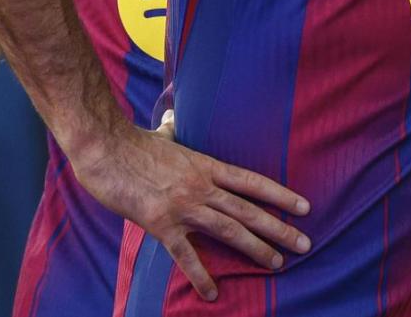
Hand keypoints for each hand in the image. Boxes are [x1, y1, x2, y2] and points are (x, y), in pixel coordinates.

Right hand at [69, 113, 310, 300]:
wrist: (105, 149)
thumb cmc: (131, 143)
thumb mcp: (162, 134)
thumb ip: (173, 130)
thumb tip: (172, 118)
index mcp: (207, 166)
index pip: (253, 182)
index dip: (281, 195)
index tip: (305, 207)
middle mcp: (202, 187)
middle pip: (250, 210)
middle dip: (280, 229)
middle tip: (305, 244)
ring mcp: (184, 206)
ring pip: (230, 230)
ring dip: (256, 248)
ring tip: (278, 264)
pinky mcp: (160, 224)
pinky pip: (185, 255)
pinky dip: (201, 275)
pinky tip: (213, 293)